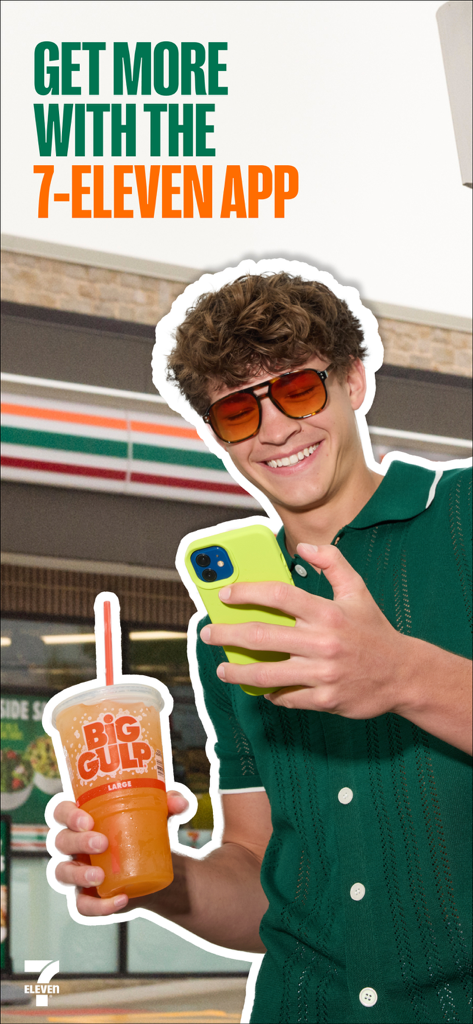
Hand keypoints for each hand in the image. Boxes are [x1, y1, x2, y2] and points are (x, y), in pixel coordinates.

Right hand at [54, 791, 187, 916]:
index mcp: (83, 819)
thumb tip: (180, 802)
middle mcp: (73, 845)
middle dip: (77, 841)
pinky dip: (98, 906)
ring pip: (62, 873)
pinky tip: (120, 900)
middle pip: (60, 841)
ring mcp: (77, 872)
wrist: (155, 868)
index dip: (67, 814)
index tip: (87, 819)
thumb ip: (170, 804)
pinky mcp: (86, 897)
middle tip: (101, 843)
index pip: (61, 812)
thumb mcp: (158, 816)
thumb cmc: (146, 832)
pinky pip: (82, 906)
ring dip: (78, 874)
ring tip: (100, 876)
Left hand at [200, 543, 407, 717]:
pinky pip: (288, 697)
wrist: (404, 674)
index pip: (278, 596)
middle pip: (262, 636)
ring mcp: (323, 673)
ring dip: (238, 671)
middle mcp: (323, 642)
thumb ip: (332, 563)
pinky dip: (272, 694)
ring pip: (268, 673)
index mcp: (327, 612)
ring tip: (222, 668)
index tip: (226, 595)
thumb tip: (305, 546)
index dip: (247, 593)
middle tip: (208, 633)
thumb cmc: (374, 631)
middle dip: (227, 634)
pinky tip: (260, 688)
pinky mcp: (326, 699)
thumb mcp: (358, 590)